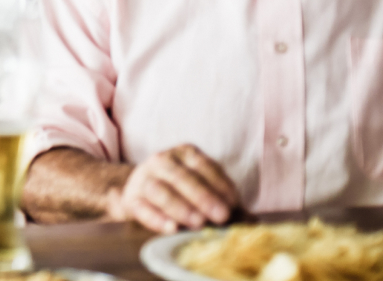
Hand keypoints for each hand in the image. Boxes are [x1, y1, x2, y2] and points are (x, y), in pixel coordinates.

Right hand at [108, 144, 240, 232]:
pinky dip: (156, 219)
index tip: (234, 204)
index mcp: (184, 153)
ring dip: (180, 207)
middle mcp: (161, 160)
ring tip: (198, 223)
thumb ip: (225, 201)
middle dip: (203, 196)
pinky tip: (171, 229)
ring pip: (159, 189)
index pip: (203, 165)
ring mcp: (143, 178)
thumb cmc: (182, 191)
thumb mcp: (203, 187)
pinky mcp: (131, 198)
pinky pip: (141, 208)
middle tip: (221, 216)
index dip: (219, 184)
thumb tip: (251, 221)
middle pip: (181, 176)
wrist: (142, 192)